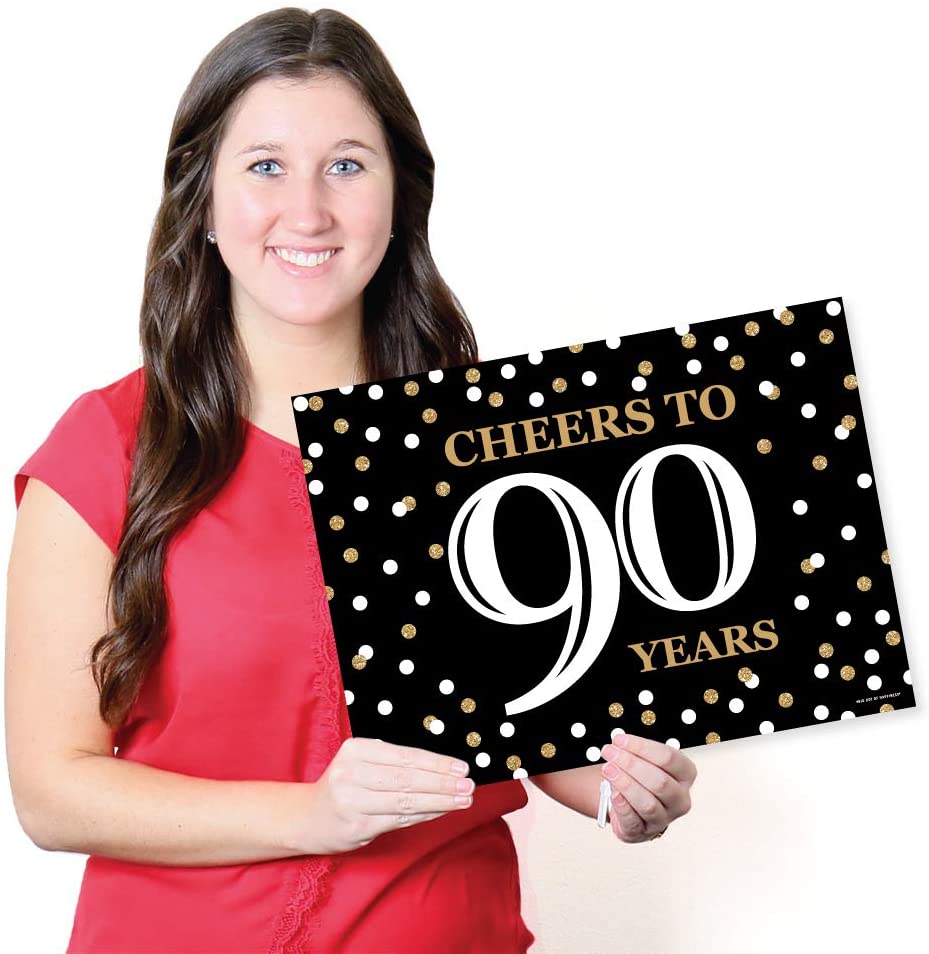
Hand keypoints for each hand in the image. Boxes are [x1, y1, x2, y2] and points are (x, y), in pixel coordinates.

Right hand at [303, 737, 474, 854]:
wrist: (308, 817)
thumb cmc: (345, 786)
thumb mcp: (362, 764)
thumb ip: (395, 763)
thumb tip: (444, 768)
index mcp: (356, 749)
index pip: (405, 755)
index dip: (436, 762)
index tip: (462, 767)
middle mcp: (351, 773)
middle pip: (408, 778)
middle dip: (443, 782)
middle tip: (469, 785)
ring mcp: (353, 801)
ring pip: (406, 800)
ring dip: (440, 800)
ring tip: (464, 799)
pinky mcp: (357, 826)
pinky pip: (399, 820)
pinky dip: (425, 815)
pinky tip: (442, 811)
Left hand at [599, 734, 696, 843]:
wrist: (633, 808)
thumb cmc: (642, 780)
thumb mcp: (645, 761)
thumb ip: (636, 752)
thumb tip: (618, 744)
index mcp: (685, 775)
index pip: (669, 758)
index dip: (642, 747)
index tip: (619, 740)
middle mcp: (680, 799)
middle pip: (660, 781)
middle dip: (631, 764)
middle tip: (609, 752)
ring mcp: (664, 819)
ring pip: (648, 803)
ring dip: (625, 783)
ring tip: (607, 770)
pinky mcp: (644, 832)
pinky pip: (633, 820)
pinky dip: (622, 805)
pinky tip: (613, 792)